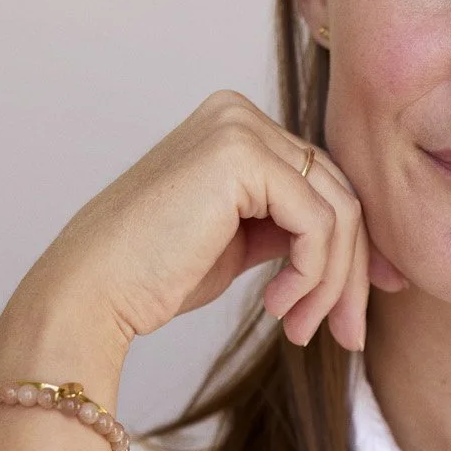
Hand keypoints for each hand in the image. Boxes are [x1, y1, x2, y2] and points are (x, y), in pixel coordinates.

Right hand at [13, 91, 405, 358]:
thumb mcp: (237, 242)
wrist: (91, 292)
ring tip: (301, 330)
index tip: (359, 309)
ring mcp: (239, 127)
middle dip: (351, 272)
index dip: (353, 249)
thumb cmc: (152, 277)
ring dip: (333, 283)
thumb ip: (287, 226)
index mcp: (235, 127)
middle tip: (348, 336)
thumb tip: (356, 246)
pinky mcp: (241, 155)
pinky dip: (312, 275)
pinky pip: (318, 222)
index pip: (322, 184)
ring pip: (338, 210)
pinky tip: (278, 308)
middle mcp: (239, 115)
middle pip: (338, 193)